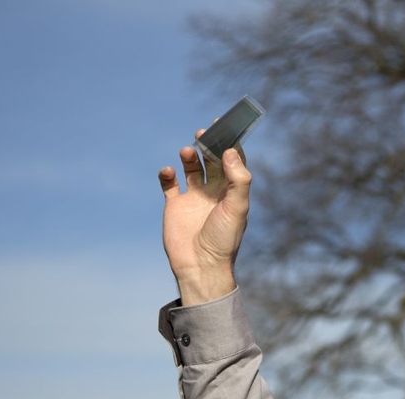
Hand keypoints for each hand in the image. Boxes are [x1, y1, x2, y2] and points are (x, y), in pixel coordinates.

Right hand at [158, 133, 250, 304]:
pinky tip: (169, 171)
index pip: (232, 161)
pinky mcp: (175, 206)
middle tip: (202, 133)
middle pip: (211, 160)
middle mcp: (213, 193)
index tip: (224, 126)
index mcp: (231, 192)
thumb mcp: (237, 208)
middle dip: (208, 145)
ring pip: (191, 168)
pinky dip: (167, 174)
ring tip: (187, 151)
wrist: (201, 266)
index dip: (230, 143)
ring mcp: (193, 198)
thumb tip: (230, 150)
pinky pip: (169, 184)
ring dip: (189, 156)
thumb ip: (237, 179)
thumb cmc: (224, 239)